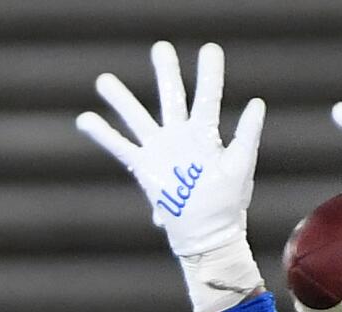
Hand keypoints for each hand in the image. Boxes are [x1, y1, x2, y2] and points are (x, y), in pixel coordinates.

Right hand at [77, 41, 263, 258]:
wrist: (207, 233)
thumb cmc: (227, 203)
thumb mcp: (240, 166)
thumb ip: (247, 135)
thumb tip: (256, 103)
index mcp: (206, 133)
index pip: (207, 97)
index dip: (209, 74)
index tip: (208, 49)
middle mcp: (180, 136)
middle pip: (170, 96)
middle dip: (165, 72)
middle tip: (160, 48)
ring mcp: (160, 150)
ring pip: (138, 117)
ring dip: (121, 99)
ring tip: (103, 80)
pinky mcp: (144, 167)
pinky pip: (120, 147)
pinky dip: (103, 134)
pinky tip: (85, 119)